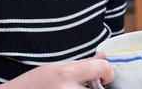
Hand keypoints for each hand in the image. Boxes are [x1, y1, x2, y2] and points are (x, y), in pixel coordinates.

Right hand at [0, 53, 114, 88]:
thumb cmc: (33, 84)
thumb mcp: (56, 67)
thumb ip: (82, 64)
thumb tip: (102, 57)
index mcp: (67, 73)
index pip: (102, 68)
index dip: (108, 71)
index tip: (105, 75)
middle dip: (97, 87)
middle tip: (92, 85)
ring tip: (77, 88)